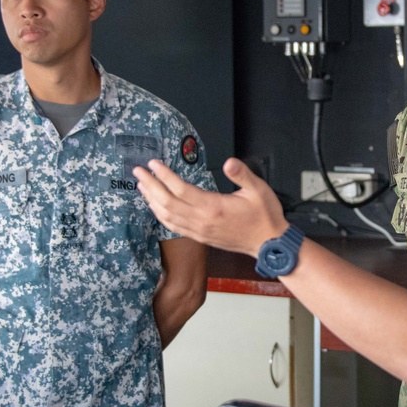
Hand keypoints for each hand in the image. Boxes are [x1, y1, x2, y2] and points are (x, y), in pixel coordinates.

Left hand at [134, 157, 288, 257]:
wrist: (268, 244)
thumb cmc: (265, 215)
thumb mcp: (259, 190)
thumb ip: (242, 174)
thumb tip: (229, 162)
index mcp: (214, 206)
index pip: (180, 189)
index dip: (164, 175)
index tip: (153, 164)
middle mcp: (202, 220)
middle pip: (167, 202)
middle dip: (150, 185)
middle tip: (138, 172)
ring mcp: (199, 231)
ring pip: (167, 216)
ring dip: (151, 200)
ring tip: (142, 186)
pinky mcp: (200, 237)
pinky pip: (174, 227)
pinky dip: (160, 216)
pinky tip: (155, 207)